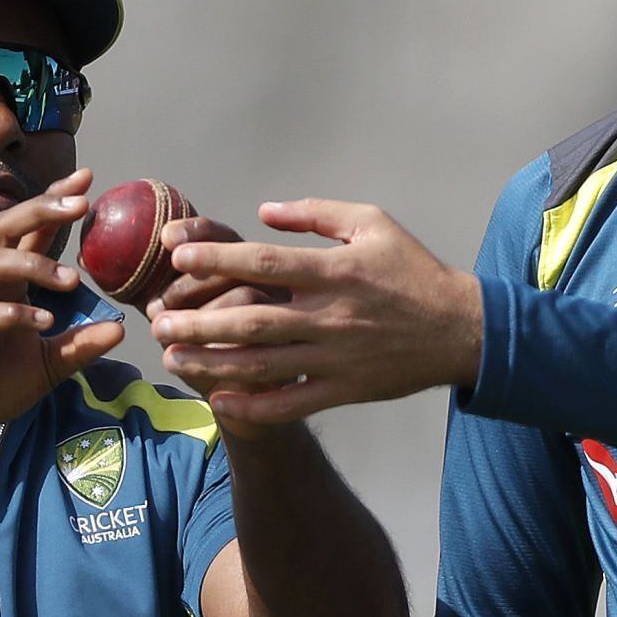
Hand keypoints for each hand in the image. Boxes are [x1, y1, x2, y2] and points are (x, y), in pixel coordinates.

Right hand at [0, 169, 123, 450]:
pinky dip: (11, 313)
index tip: (86, 180)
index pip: (29, 231)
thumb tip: (120, 329)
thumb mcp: (47, 365)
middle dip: (41, 210)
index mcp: (4, 281)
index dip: (53, 202)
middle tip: (80, 204)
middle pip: (5, 228)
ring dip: (32, 265)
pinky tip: (43, 323)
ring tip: (70, 281)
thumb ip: (80, 345)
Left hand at [148, 199, 482, 426]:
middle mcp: (330, 316)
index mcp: (334, 271)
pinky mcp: (344, 390)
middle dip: (198, 320)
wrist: (460, 330)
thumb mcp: (373, 223)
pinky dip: (254, 405)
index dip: (216, 260)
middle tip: (156, 318)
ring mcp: (335, 357)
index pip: (265, 263)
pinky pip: (292, 403)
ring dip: (212, 362)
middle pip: (252, 319)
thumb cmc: (412, 270)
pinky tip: (219, 399)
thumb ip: (317, 215)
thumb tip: (264, 210)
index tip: (176, 256)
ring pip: (263, 364)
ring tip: (171, 356)